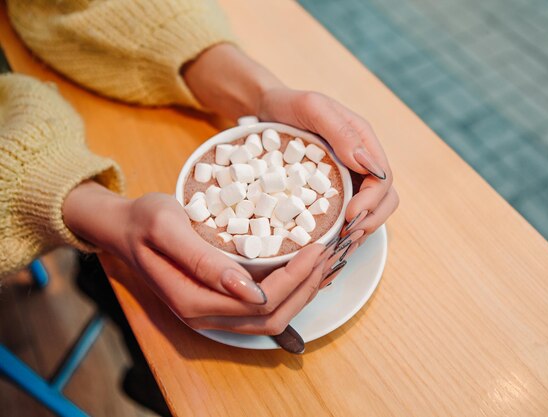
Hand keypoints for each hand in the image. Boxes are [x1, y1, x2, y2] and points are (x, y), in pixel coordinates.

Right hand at [63, 181, 335, 333]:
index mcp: (193, 300)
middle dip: (306, 286)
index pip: (261, 303)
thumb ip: (203, 260)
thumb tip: (248, 289)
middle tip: (327, 252)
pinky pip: (262, 311)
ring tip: (323, 262)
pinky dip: (289, 294)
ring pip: (271, 319)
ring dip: (302, 293)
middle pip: (272, 317)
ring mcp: (212, 314)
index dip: (296, 279)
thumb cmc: (143, 220)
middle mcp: (205, 316)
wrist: (122, 228)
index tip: (317, 247)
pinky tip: (303, 272)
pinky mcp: (218, 304)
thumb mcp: (168, 227)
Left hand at [184, 45, 398, 271]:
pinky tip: (329, 244)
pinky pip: (347, 215)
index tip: (351, 216)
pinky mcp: (332, 191)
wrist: (265, 108)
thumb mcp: (313, 108)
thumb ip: (341, 131)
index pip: (383, 179)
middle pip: (385, 199)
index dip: (372, 202)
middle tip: (348, 236)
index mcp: (363, 142)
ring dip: (360, 231)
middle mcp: (361, 162)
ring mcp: (348, 178)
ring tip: (340, 245)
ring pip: (370, 211)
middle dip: (371, 221)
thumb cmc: (289, 104)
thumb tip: (367, 163)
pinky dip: (344, 231)